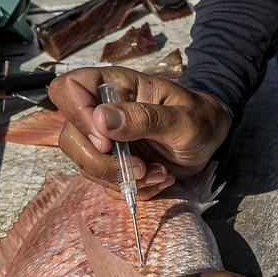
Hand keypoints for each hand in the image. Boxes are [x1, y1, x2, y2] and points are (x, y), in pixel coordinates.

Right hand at [48, 66, 231, 198]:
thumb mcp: (181, 118)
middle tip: (141, 167)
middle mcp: (102, 112)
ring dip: (124, 179)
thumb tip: (100, 118)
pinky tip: (160, 179)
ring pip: (86, 167)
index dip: (77, 116)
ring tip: (161, 172)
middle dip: (102, 163)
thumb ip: (143, 117)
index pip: (68, 89)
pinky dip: (133, 189)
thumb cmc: (199, 118)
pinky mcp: (113, 164)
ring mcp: (105, 140)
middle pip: (70, 138)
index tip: (107, 141)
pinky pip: (106, 184)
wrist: (210, 139)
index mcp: (115, 86)